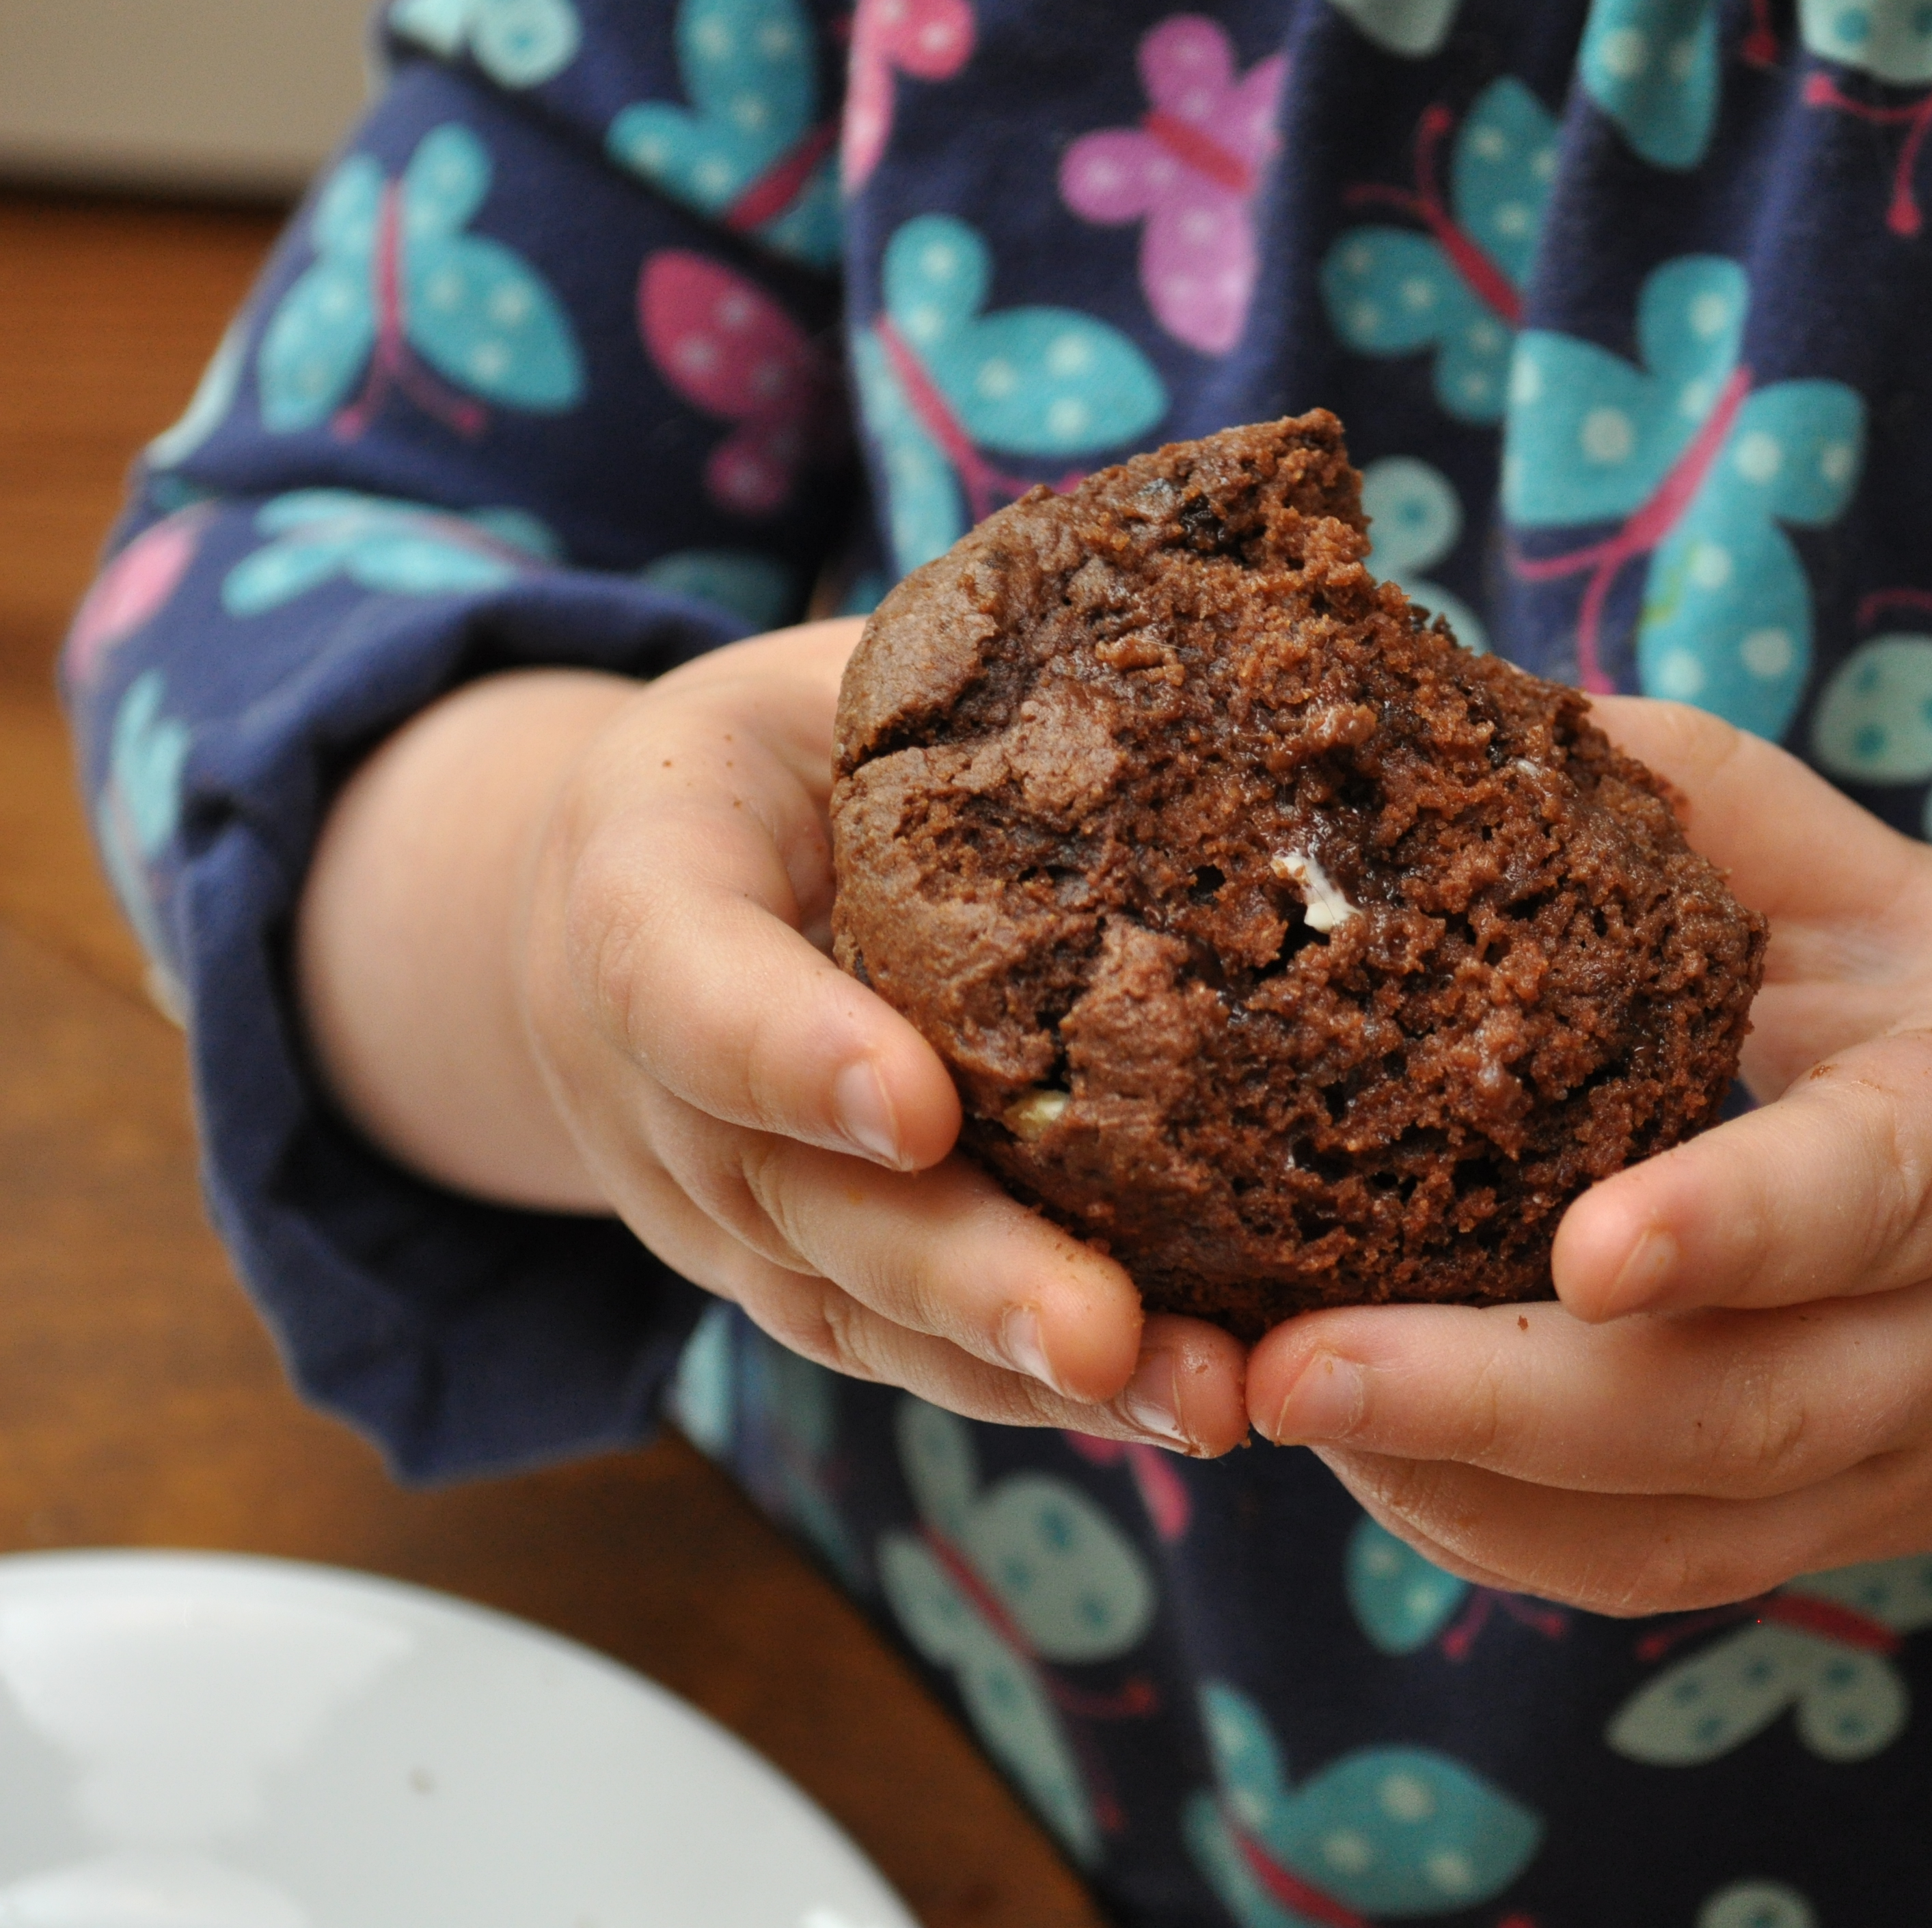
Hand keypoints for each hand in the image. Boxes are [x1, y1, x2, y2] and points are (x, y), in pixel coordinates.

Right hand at [299, 622, 1246, 1454]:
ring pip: (866, 1313)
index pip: (686, 984)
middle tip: (1101, 1330)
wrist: (634, 890)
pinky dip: (1046, 1398)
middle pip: (800, 1202)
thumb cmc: (787, 754)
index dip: (787, 1052)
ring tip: (1195, 1399)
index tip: (914, 1106)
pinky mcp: (803, 1284)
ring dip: (1029, 1373)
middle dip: (960, 1275)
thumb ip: (966, 674)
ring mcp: (724, 1211)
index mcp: (639, 892)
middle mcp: (659, 1089)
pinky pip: (916, 1356)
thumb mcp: (827, 676)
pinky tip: (1188, 1403)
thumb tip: (1220, 605)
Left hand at [1244, 699, 1931, 1714]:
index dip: (1736, 1226)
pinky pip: (1644, 1572)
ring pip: (1672, 1528)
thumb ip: (1733, 815)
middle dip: (1500, 1402)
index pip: (1874, 1196)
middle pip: (1737, 1411)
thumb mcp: (1916, 900)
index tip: (1581, 1249)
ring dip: (1458, 1485)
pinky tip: (1358, 1458)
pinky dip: (1490, 1536)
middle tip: (1287, 1366)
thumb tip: (1506, 711)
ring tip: (1263, 1402)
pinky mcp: (1817, 1540)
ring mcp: (1889, 1468)